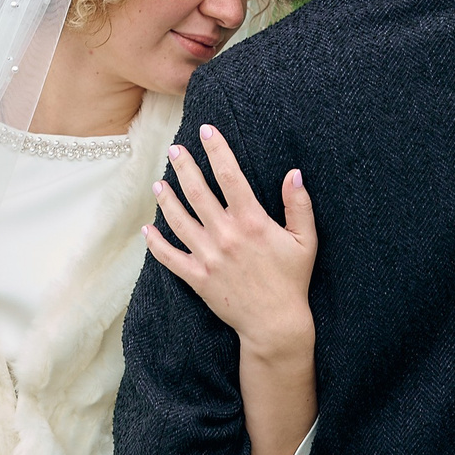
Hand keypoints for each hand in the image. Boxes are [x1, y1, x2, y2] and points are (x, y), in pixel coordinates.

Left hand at [144, 125, 316, 356]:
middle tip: (175, 150)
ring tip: (158, 184)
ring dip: (166, 199)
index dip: (217, 150)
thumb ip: (299, 205)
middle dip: (184, 167)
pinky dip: (156, 243)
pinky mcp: (197, 278)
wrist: (275, 323)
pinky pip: (170, 257)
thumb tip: (294, 173)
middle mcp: (226, 235)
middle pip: (198, 192)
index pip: (230, 176)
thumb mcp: (305, 241)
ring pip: (179, 220)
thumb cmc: (292, 280)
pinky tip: (148, 229)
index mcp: (252, 222)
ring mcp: (208, 257)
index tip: (206, 131)